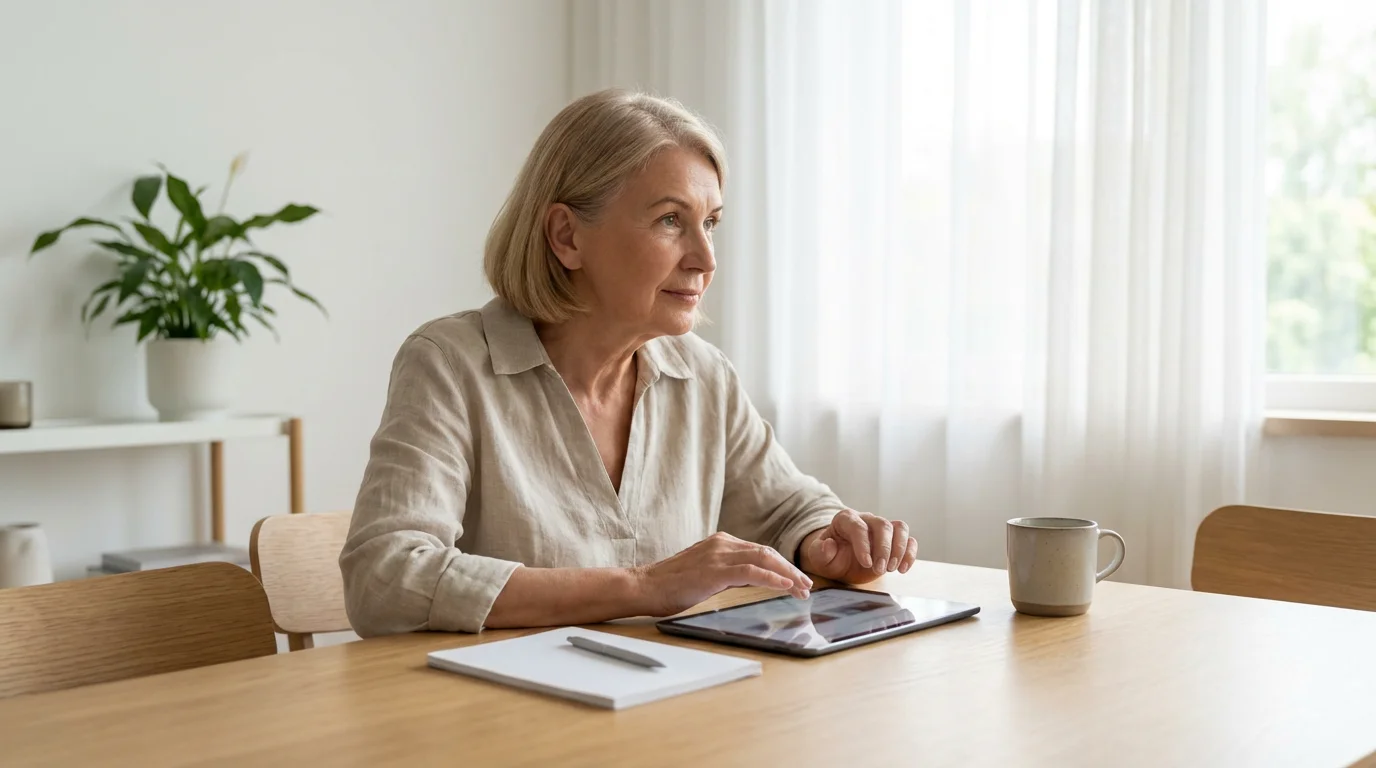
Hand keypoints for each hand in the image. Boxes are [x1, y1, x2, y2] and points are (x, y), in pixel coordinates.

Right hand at [636, 532, 813, 616]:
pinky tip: (785, 586)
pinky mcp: (714, 570)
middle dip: (790, 569)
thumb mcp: (706, 575)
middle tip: (807, 585)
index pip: (760, 551)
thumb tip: (753, 581)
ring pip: (764, 559)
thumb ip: (728, 574)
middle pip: (767, 552)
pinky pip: (751, 572)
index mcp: (721, 542)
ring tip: (802, 589)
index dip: (782, 565)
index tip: (797, 580)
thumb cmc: (670, 586)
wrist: (643, 587)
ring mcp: (718, 554)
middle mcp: (722, 543)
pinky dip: (772, 578)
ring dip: (787, 574)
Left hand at [798, 510, 917, 583]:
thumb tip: (829, 544)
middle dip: (883, 548)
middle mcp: (866, 519)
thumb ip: (820, 552)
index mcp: (845, 519)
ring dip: (899, 549)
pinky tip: (902, 569)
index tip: (866, 563)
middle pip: (882, 525)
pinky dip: (910, 554)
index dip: (863, 544)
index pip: (858, 526)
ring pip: (900, 528)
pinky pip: (909, 540)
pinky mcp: (894, 540)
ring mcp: (882, 529)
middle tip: (879, 570)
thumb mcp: (818, 558)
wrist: (840, 562)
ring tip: (891, 569)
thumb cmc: (829, 557)